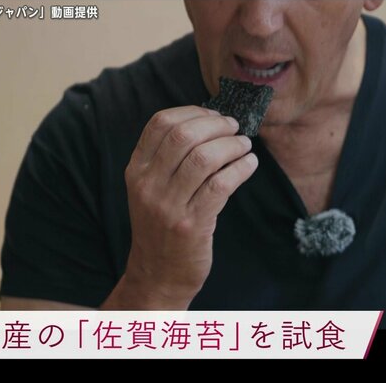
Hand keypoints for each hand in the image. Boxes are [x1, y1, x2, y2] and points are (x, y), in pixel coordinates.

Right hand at [118, 105, 257, 307]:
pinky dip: (241, 168)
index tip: (213, 114)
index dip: (192, 112)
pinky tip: (249, 164)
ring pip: (204, 157)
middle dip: (216, 125)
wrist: (158, 274)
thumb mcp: (150, 190)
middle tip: (234, 127)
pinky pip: (221, 184)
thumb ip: (167, 159)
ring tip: (244, 145)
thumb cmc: (162, 226)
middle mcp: (148, 185)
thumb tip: (209, 122)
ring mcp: (168, 206)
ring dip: (232, 145)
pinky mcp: (192, 224)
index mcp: (136, 170)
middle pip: (184, 135)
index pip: (160, 123)